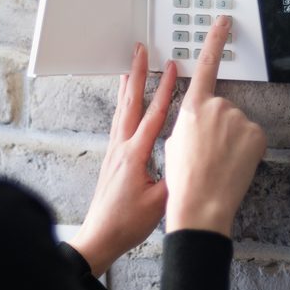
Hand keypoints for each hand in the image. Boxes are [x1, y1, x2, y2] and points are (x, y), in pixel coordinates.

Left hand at [69, 43, 176, 276]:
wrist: (99, 237)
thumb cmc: (126, 223)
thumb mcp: (159, 202)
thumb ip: (175, 178)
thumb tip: (189, 157)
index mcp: (134, 155)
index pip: (153, 116)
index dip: (165, 90)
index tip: (173, 69)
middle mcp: (121, 148)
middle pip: (131, 103)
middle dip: (138, 75)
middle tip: (141, 52)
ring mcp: (114, 152)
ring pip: (122, 111)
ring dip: (128, 87)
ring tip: (130, 68)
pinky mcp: (112, 159)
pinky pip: (118, 123)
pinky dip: (123, 106)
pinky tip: (125, 105)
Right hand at [164, 16, 266, 237]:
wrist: (202, 204)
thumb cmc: (184, 179)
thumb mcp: (174, 142)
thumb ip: (190, 122)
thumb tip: (202, 122)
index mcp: (192, 107)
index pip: (207, 65)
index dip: (214, 40)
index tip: (223, 22)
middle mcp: (218, 106)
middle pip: (223, 109)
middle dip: (219, 128)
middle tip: (209, 154)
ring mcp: (240, 119)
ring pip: (239, 126)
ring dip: (232, 141)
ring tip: (219, 163)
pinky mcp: (257, 134)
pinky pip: (252, 138)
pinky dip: (246, 150)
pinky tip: (234, 164)